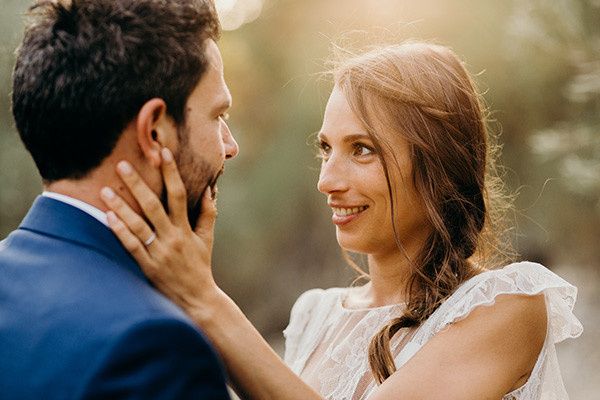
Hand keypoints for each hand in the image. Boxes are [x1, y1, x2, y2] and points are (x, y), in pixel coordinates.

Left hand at [100, 147, 218, 313]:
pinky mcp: (147, 266)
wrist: (196, 299)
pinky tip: (107, 217)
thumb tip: (209, 188)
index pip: (179, 194)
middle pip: (153, 205)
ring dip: (121, 206)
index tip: (163, 152)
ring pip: (137, 224)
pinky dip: (119, 231)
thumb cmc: (200, 265)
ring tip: (105, 189)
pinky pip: (131, 246)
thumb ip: (208, 213)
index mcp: (186, 228)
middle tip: (122, 165)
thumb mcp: (207, 239)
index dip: (171, 172)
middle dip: (137, 184)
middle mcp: (173, 237)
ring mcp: (159, 252)